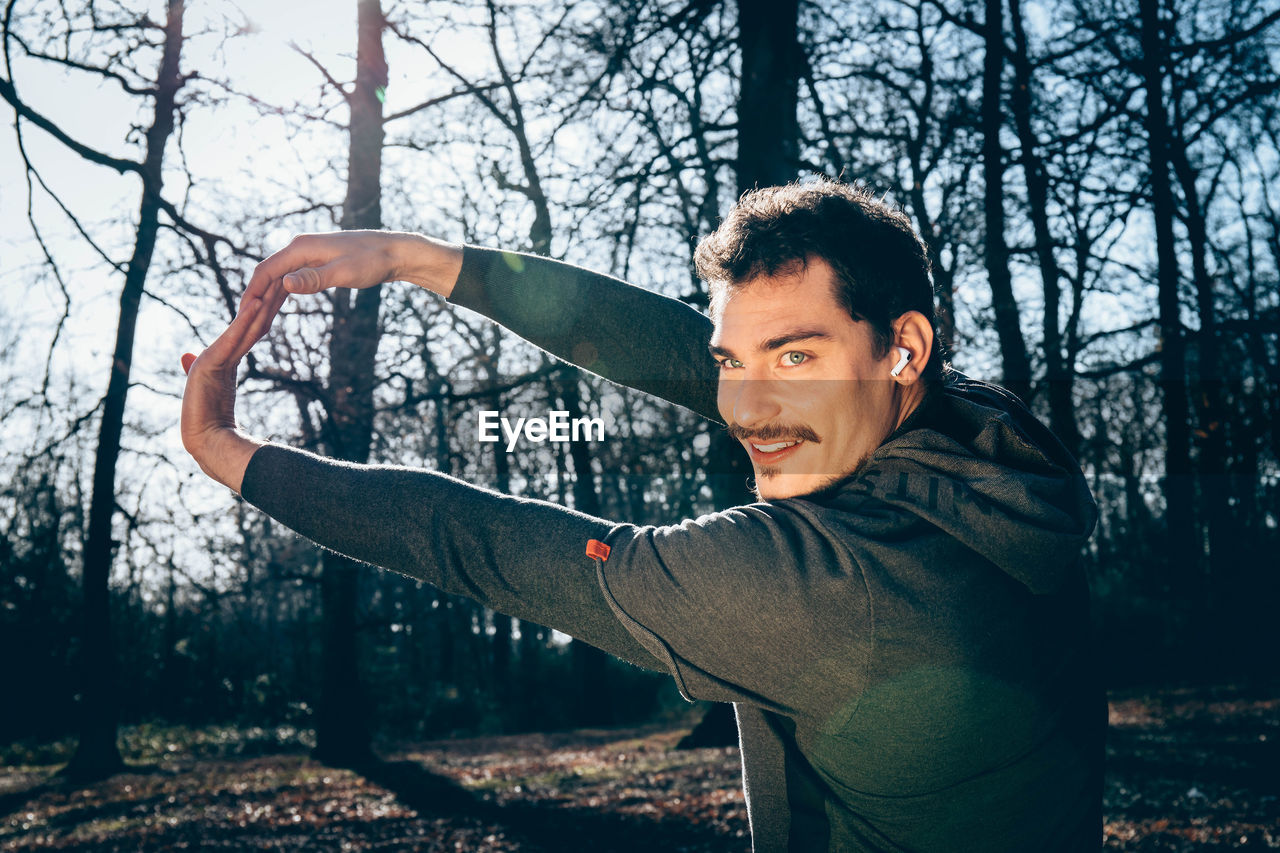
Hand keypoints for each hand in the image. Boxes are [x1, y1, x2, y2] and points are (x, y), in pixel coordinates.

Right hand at [180, 288, 286, 492]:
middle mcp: (218, 354)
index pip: (251, 329)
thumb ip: (225, 378)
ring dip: (258, 303)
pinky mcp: (209, 365)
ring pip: (242, 326)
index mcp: (225, 359)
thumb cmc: (217, 425)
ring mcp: (212, 357)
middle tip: (283, 273)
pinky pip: (232, 340)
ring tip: (273, 280)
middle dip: (265, 298)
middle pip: (248, 321)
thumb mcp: (226, 394)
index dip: (265, 309)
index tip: (282, 288)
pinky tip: (257, 306)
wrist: (207, 443)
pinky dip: (245, 322)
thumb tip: (224, 369)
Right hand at [241, 230, 463, 302]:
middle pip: (269, 276)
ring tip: (256, 323)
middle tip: (244, 327)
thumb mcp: (344, 273)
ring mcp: (309, 255)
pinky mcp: (318, 263)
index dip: (251, 292)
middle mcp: (300, 248)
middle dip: (256, 300)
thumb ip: (314, 279)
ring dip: (268, 300)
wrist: (395, 251)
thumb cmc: (373, 261)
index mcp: (301, 248)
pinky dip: (283, 295)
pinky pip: (293, 280)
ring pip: (280, 279)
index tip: (240, 314)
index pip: (266, 271)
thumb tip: (285, 284)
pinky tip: (276, 310)